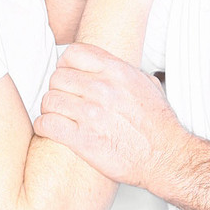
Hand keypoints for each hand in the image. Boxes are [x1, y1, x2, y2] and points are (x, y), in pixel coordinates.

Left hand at [34, 43, 188, 187]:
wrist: (166, 156)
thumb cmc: (159, 123)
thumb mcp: (146, 83)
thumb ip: (123, 70)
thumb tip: (110, 66)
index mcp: (115, 71)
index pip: (73, 53)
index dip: (66, 63)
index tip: (67, 73)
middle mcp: (101, 88)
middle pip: (58, 77)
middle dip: (57, 87)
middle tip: (61, 97)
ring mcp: (91, 114)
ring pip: (50, 99)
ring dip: (49, 107)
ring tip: (55, 113)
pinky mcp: (83, 140)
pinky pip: (48, 124)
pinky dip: (44, 125)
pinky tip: (50, 127)